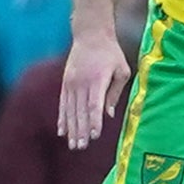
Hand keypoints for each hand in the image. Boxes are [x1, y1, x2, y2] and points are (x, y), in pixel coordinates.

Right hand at [57, 29, 130, 150]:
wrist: (90, 35)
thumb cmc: (111, 54)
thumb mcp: (121, 70)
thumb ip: (115, 92)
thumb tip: (108, 114)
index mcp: (97, 80)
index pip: (94, 105)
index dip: (94, 121)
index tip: (94, 136)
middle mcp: (81, 83)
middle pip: (80, 111)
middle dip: (80, 130)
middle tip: (81, 147)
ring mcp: (70, 83)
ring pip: (70, 110)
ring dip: (71, 128)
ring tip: (73, 144)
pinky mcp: (65, 83)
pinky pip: (63, 104)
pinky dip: (62, 118)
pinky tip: (62, 131)